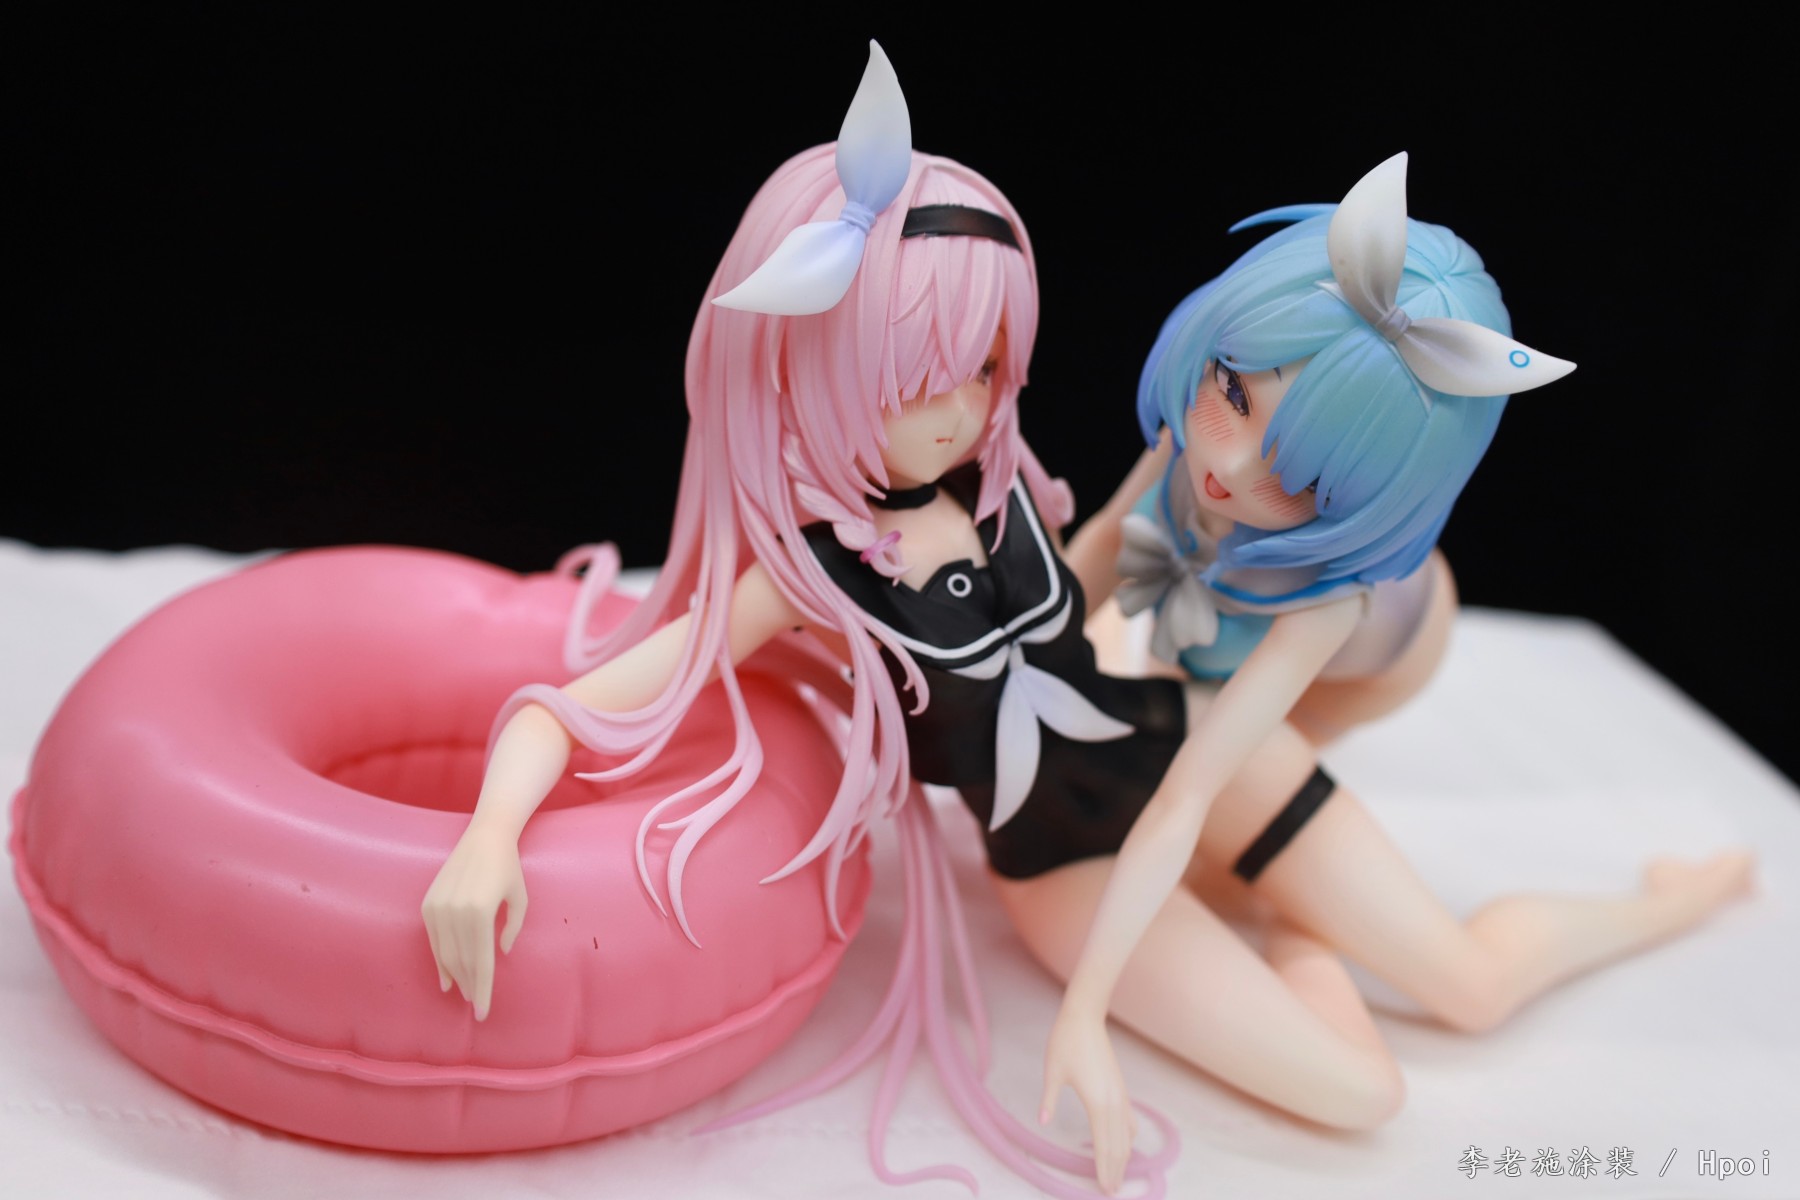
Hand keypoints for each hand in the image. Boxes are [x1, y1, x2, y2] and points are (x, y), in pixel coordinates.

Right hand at [420, 822, 527, 1019]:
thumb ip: (512, 928)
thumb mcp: (520, 898)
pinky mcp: (428, 904)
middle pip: (462, 961)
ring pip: (445, 954)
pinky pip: (434, 940)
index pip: (481, 961)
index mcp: (480, 911)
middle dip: (469, 986)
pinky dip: (439, 960)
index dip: (482, 989)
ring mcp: (438, 907)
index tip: (483, 1012)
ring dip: (455, 976)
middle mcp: (456, 910)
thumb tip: (501, 954)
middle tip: (475, 1005)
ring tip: (464, 993)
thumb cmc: (508, 867)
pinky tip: (446, 977)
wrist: (484, 837)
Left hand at [1041, 1001, 1137, 1194]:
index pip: (1103, 1146)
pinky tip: (1126, 1144)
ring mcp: (1120, 1095)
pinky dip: (1128, 1138)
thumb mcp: (1053, 1072)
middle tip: (1112, 1192)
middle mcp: (1114, 1102)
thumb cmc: (1066, 1043)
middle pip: (1118, 1146)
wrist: (1084, 1018)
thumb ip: (1049, 1099)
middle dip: (1115, 1170)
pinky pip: (1129, 1120)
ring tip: (1119, 1175)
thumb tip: (1042, 1121)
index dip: (1104, 1169)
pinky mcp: (1121, 1088)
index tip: (1105, 1188)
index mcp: (1097, 1102)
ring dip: (1124, 1157)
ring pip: (1127, 1135)